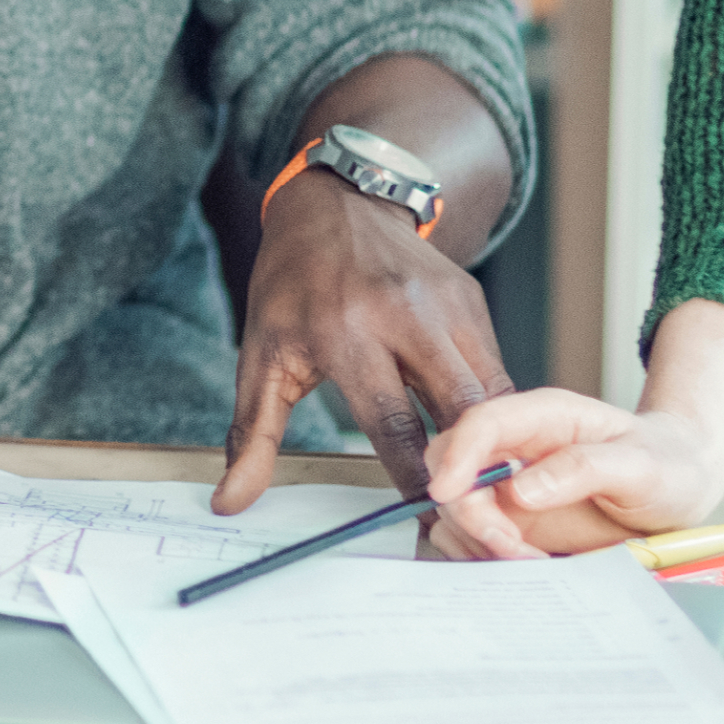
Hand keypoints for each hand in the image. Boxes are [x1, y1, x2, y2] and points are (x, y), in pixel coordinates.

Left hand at [217, 177, 510, 511]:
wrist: (339, 201)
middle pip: (459, 409)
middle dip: (471, 466)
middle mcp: (404, 316)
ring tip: (485, 486)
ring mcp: (446, 304)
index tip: (428, 522)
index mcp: (345, 331)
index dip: (414, 478)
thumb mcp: (262, 352)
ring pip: (490, 391)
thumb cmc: (293, 285)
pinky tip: (487, 440)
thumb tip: (228, 501)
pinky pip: (495, 368)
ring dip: (493, 441)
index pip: (392, 423)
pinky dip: (495, 409)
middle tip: (473, 515)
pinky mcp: (473, 299)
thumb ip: (251, 432)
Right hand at [416, 388, 723, 558]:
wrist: (679, 491)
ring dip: (480, 541)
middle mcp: (515, 448)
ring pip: (455, 509)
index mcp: (543, 417)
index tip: (447, 492)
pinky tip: (528, 564)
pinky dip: (485, 556)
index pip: (482, 424)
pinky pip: (471, 537)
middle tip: (512, 546)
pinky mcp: (510, 520)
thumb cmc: (666, 465)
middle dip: (470, 511)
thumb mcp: (643, 465)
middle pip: (452, 467)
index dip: (457, 456)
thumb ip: (585, 468)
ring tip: (533, 560)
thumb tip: (521, 488)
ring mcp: (507, 486)